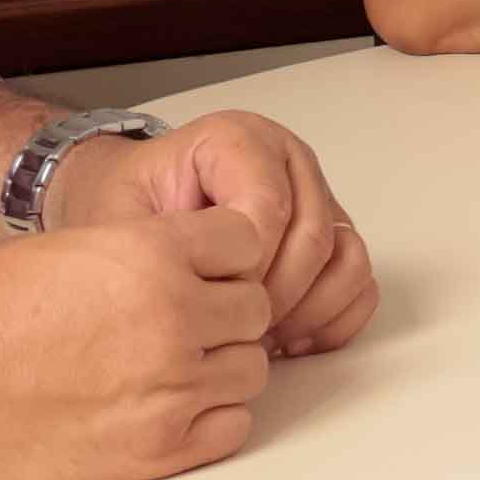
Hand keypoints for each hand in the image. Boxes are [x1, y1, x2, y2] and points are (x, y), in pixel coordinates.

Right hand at [0, 206, 274, 479]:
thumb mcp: (65, 250)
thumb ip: (142, 254)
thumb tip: (196, 267)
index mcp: (147, 255)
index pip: (246, 239)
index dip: (223, 254)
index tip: (203, 268)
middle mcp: (171, 319)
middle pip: (255, 308)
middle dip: (224, 312)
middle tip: (182, 322)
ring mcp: (170, 390)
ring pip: (250, 369)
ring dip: (219, 365)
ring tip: (164, 366)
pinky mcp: (160, 450)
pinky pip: (232, 426)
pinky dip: (210, 417)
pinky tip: (164, 406)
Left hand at [74, 109, 375, 354]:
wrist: (133, 208)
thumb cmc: (127, 208)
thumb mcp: (119, 216)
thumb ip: (157, 241)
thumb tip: (210, 281)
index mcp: (240, 140)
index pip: (270, 206)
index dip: (245, 265)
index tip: (211, 295)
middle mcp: (289, 163)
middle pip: (314, 238)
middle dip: (275, 297)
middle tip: (234, 327)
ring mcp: (318, 201)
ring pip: (346, 262)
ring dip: (307, 312)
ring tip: (260, 337)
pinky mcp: (332, 239)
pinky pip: (359, 284)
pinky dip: (331, 320)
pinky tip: (288, 339)